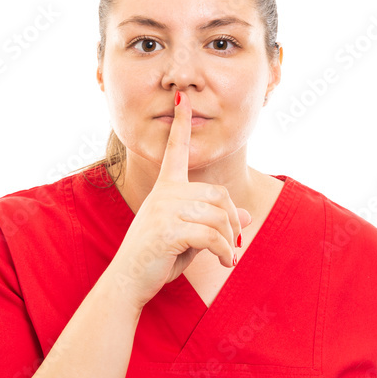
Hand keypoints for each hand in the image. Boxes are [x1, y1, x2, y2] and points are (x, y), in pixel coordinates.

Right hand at [107, 90, 251, 308]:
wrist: (130, 280)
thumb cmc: (158, 258)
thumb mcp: (190, 236)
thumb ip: (215, 222)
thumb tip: (246, 214)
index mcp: (165, 189)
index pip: (175, 150)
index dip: (181, 123)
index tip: (184, 98)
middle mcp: (164, 194)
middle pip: (218, 195)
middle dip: (232, 221)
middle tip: (235, 242)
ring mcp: (164, 210)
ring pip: (218, 216)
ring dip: (230, 240)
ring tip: (228, 257)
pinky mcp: (168, 230)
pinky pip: (212, 236)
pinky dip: (225, 251)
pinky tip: (224, 262)